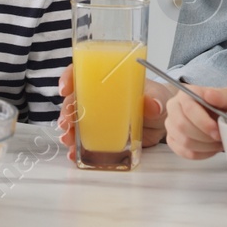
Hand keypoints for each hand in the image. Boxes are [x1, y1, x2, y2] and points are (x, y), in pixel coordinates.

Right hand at [55, 64, 169, 160]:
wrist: (161, 121)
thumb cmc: (156, 100)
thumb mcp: (157, 97)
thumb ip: (155, 100)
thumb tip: (152, 104)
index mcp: (107, 80)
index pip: (82, 72)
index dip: (69, 78)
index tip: (65, 89)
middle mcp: (97, 97)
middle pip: (74, 99)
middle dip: (66, 110)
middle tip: (66, 122)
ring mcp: (97, 116)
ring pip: (74, 120)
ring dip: (68, 130)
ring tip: (68, 140)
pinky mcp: (100, 134)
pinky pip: (83, 140)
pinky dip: (77, 147)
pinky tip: (75, 153)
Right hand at [163, 83, 226, 159]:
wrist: (224, 119)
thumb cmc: (225, 108)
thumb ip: (222, 96)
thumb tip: (209, 94)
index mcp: (185, 93)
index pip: (188, 108)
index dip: (203, 122)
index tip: (217, 131)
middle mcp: (174, 107)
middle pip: (181, 125)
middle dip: (204, 136)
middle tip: (219, 138)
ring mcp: (171, 124)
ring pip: (183, 141)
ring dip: (205, 146)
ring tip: (218, 143)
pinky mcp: (172, 139)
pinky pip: (183, 152)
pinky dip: (201, 153)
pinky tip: (210, 148)